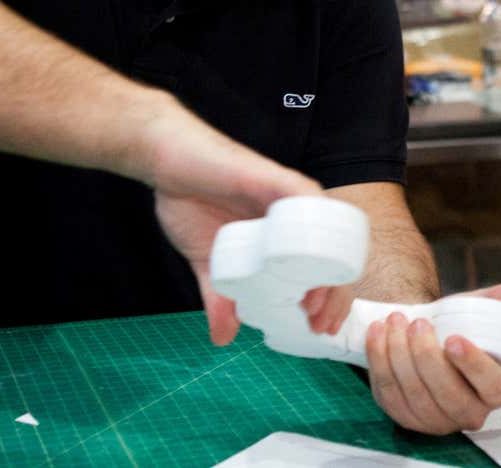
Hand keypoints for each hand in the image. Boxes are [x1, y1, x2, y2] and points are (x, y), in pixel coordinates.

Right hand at [129, 96, 349, 344]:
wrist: (164, 163)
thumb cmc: (189, 202)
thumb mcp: (207, 264)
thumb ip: (219, 297)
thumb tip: (224, 337)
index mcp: (284, 236)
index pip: (321, 269)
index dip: (329, 300)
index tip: (319, 327)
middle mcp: (294, 216)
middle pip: (333, 256)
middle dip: (336, 295)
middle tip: (320, 323)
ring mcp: (288, 197)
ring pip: (327, 234)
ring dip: (329, 270)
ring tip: (315, 301)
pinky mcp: (276, 179)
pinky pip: (308, 201)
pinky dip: (314, 228)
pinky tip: (310, 255)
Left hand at [366, 283, 500, 433]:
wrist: (423, 337)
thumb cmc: (454, 329)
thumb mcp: (477, 311)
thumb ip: (498, 300)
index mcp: (495, 388)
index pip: (490, 385)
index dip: (472, 364)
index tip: (453, 339)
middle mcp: (468, 412)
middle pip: (448, 394)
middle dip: (427, 357)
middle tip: (417, 324)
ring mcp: (435, 420)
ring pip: (415, 395)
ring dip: (400, 355)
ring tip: (395, 321)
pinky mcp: (404, 416)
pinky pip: (388, 394)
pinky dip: (380, 361)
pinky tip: (378, 334)